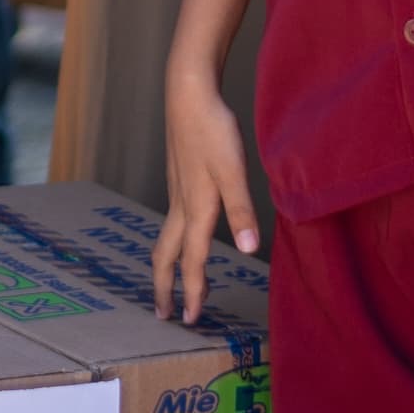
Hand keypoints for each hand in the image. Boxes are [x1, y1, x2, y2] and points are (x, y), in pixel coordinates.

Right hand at [154, 63, 259, 318]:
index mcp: (196, 208)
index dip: (192, 292)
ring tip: (169, 280)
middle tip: (164, 313)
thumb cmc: (212, 129)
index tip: (191, 319)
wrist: (188, 93)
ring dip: (166, 264)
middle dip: (164, 286)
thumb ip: (242, 211)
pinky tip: (185, 234)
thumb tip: (249, 251)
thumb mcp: (234, 171)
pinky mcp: (178, 178)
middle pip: (166, 255)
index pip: (192, 261)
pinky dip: (172, 241)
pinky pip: (171, 221)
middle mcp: (181, 205)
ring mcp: (176, 191)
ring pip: (166, 237)